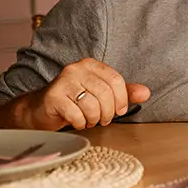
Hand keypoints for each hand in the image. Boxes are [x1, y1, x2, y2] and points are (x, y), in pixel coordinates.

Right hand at [20, 59, 150, 130]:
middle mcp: (76, 69)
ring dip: (94, 119)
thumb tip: (146, 93)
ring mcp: (63, 82)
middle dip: (108, 112)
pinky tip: (78, 122)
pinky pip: (76, 114)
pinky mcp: (53, 97)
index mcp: (91, 65)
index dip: (122, 99)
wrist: (41, 109)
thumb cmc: (76, 101)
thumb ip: (124, 93)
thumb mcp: (102, 94)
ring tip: (90, 120)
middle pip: (105, 93)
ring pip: (91, 105)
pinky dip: (81, 123)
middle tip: (104, 119)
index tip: (120, 110)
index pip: (116, 80)